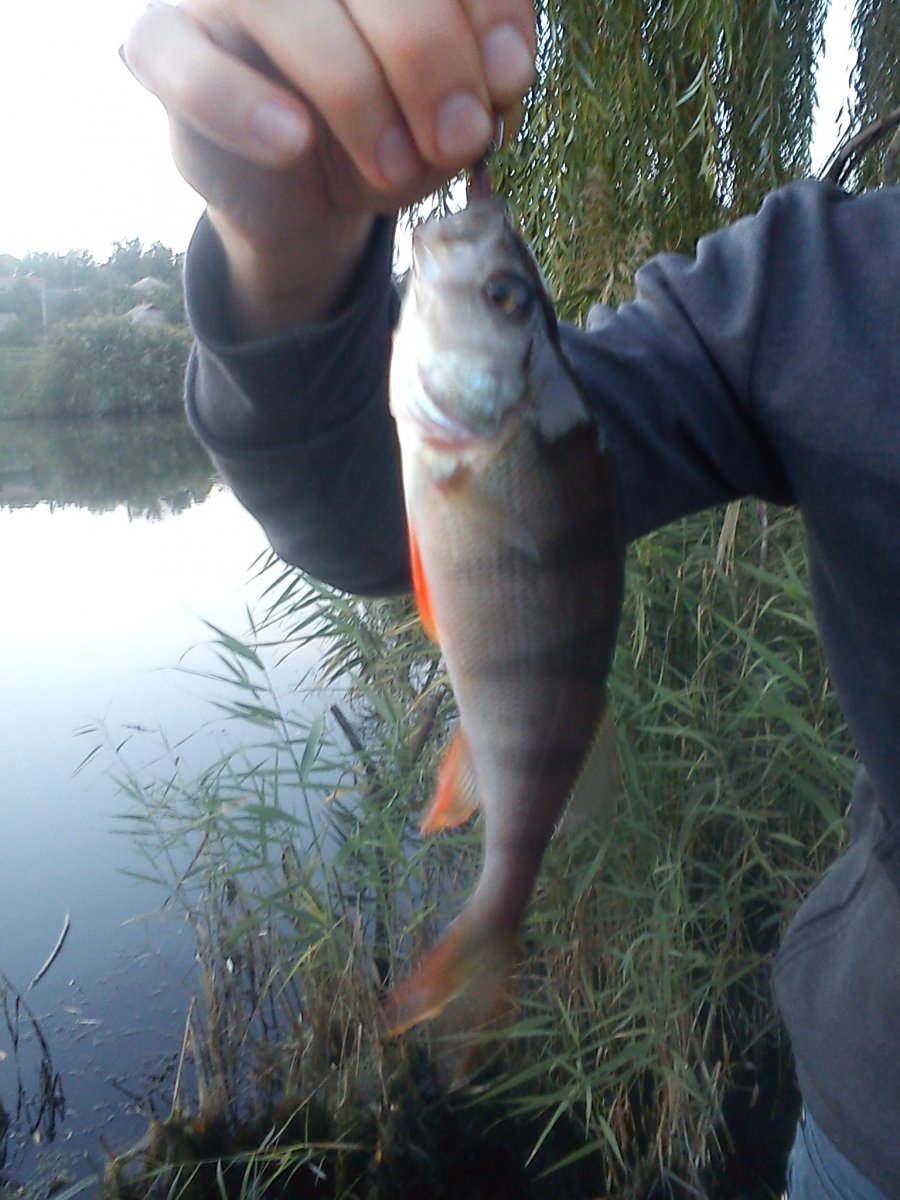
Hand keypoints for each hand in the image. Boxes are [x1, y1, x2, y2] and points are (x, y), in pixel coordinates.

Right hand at [123, 0, 535, 335]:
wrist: (304, 191)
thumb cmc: (380, 129)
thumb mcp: (444, 112)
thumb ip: (478, 85)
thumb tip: (500, 79)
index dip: (482, 8)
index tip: (511, 79)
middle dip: (428, 56)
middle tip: (457, 137)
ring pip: (284, 7)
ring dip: (355, 95)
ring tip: (394, 169)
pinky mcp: (165, 44)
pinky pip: (185, 65)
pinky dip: (241, 106)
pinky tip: (291, 143)